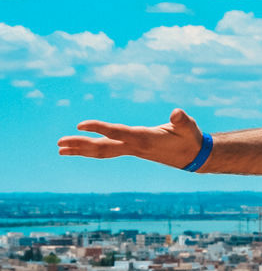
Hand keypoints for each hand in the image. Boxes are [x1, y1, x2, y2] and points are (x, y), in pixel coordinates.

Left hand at [58, 108, 204, 167]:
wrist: (193, 157)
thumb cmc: (190, 139)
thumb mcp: (189, 128)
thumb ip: (182, 120)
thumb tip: (177, 112)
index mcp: (145, 139)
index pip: (118, 133)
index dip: (99, 128)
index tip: (80, 125)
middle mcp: (134, 147)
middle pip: (103, 148)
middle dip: (81, 145)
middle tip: (59, 143)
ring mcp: (131, 150)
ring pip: (102, 151)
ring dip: (81, 149)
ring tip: (60, 149)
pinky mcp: (131, 149)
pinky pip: (107, 150)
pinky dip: (91, 150)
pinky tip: (80, 149)